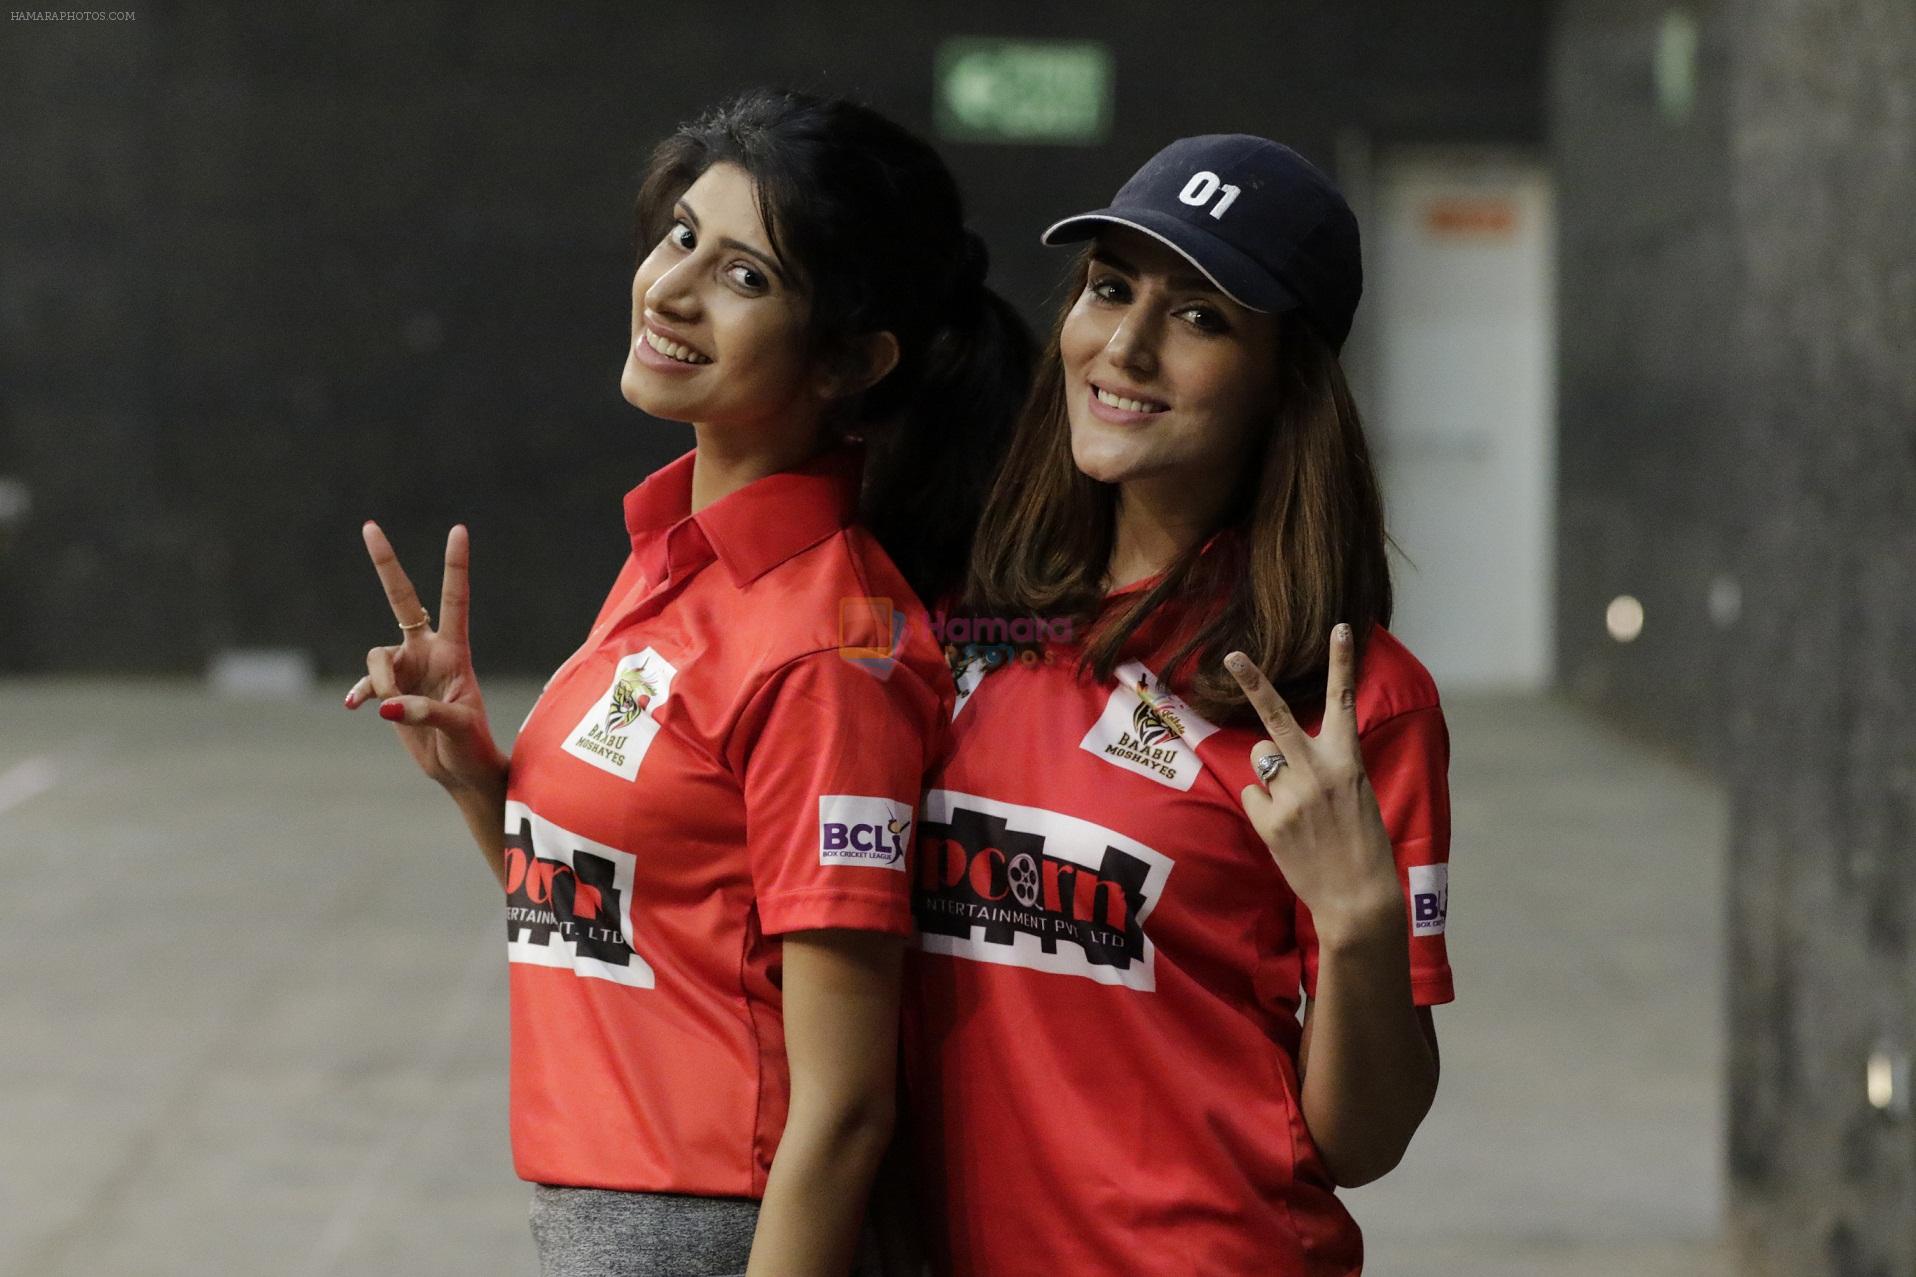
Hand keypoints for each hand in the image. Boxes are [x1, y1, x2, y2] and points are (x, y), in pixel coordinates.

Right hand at [344, 521, 505, 798]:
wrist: (460, 771)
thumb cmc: (471, 746)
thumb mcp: (458, 727)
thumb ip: (425, 712)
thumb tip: (387, 706)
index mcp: (455, 651)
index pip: (455, 599)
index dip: (455, 565)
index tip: (458, 529)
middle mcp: (429, 651)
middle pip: (402, 600)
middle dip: (385, 564)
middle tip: (369, 526)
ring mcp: (408, 668)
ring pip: (377, 657)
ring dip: (379, 682)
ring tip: (393, 712)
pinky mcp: (390, 690)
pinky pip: (367, 683)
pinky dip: (362, 693)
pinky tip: (356, 708)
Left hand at [1224, 625, 1401, 942]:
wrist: (1357, 896)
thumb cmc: (1360, 844)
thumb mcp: (1355, 794)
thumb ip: (1324, 767)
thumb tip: (1280, 755)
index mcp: (1348, 760)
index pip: (1344, 701)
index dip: (1342, 661)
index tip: (1339, 626)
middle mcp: (1318, 770)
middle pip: (1277, 715)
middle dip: (1252, 682)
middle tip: (1232, 654)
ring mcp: (1291, 794)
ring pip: (1258, 758)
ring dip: (1268, 773)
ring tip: (1293, 806)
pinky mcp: (1270, 819)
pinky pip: (1252, 796)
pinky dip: (1263, 809)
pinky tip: (1285, 830)